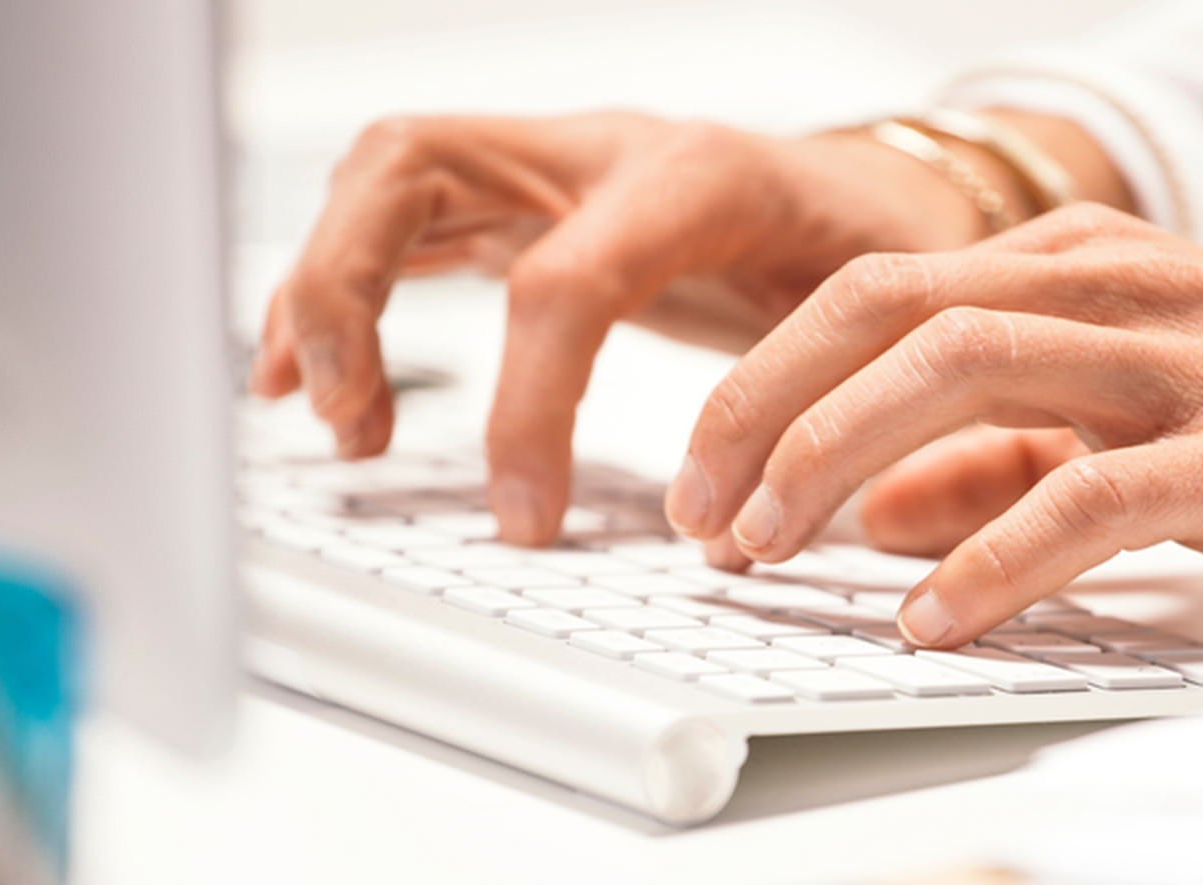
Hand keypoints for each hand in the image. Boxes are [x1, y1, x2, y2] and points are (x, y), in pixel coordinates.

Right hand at [249, 113, 995, 545]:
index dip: (527, 404)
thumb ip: (847, 385)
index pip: (568, 276)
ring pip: (387, 178)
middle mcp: (605, 152)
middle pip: (417, 164)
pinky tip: (312, 373)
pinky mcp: (523, 202)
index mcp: (701, 177)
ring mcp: (553, 166)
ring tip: (328, 415)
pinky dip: (343, 292)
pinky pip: (403, 224)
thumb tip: (806, 508)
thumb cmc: (887, 252)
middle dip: (349, 289)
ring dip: (326, 290)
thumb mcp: (891, 314)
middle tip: (348, 423)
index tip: (523, 520)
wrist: (878, 192)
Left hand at [669, 204, 1202, 645]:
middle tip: (700, 511)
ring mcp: (1185, 363)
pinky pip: (1087, 495)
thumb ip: (1003, 455)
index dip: (765, 380)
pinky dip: (990, 558)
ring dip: (839, 462)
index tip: (702, 471)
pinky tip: (931, 615)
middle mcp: (1121, 290)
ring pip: (964, 374)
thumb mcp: (1142, 417)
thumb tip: (877, 509)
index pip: (875, 294)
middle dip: (764, 409)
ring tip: (769, 547)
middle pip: (885, 312)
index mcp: (1087, 266)